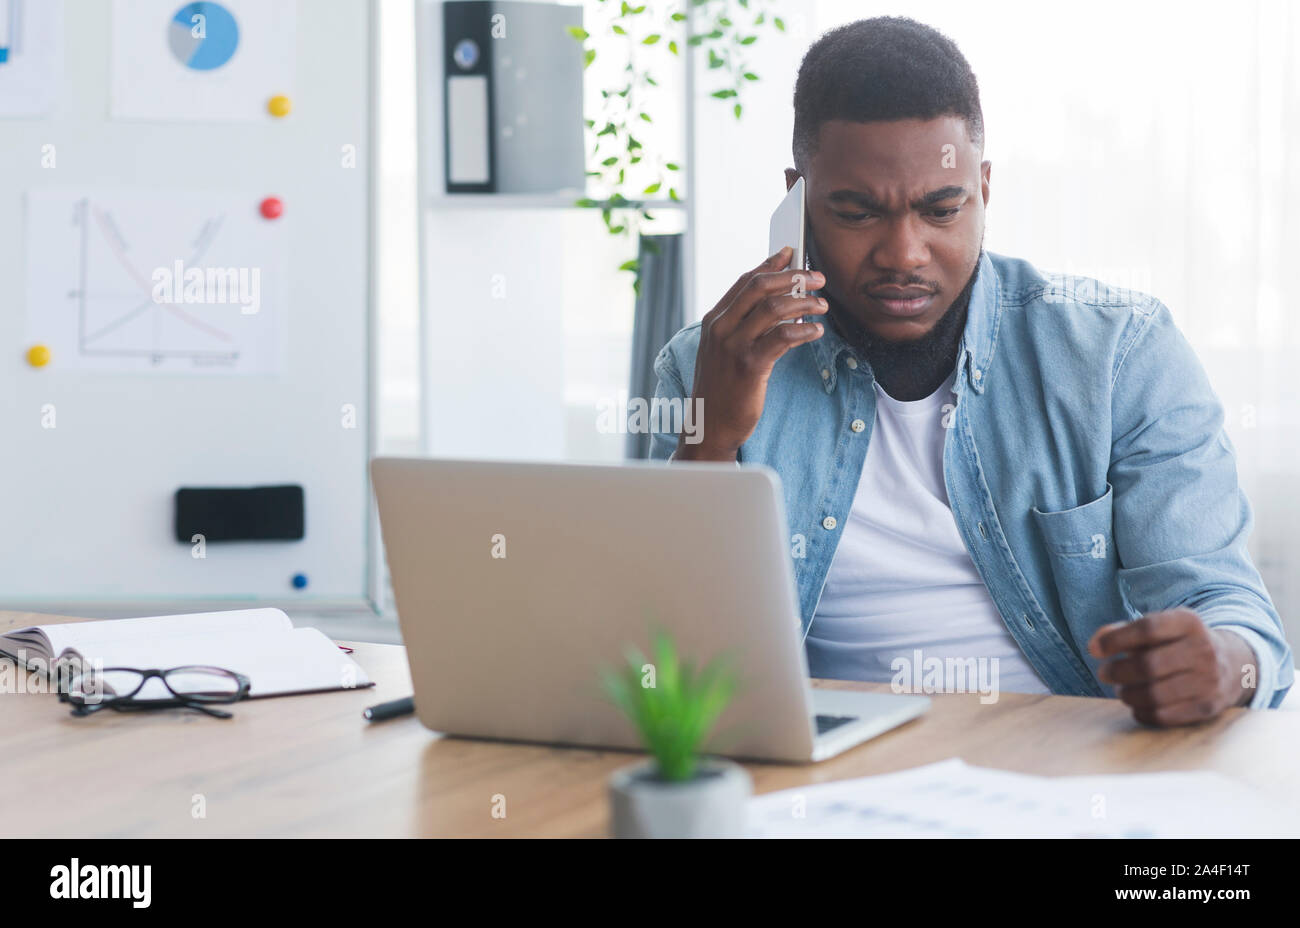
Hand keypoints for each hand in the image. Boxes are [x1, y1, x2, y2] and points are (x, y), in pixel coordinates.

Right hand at [676, 247, 828, 460]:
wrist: (709, 426)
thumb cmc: (721, 389)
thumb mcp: (723, 351)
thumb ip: (742, 326)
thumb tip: (776, 303)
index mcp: (714, 321)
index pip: (744, 282)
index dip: (770, 265)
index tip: (791, 253)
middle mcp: (720, 328)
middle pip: (760, 288)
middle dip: (793, 277)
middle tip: (817, 278)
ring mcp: (734, 346)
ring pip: (774, 308)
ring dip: (804, 302)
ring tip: (822, 306)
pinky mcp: (749, 366)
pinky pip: (783, 337)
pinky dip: (804, 330)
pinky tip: (816, 331)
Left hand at [1088, 608, 1256, 725]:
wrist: (1233, 665)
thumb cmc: (1178, 644)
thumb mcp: (1157, 629)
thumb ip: (1122, 632)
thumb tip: (1094, 646)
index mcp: (1189, 623)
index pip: (1148, 629)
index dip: (1116, 640)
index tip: (1095, 650)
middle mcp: (1203, 650)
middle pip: (1148, 665)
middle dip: (1117, 671)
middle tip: (1104, 673)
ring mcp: (1209, 680)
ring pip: (1154, 694)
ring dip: (1127, 694)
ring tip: (1121, 690)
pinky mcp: (1208, 707)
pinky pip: (1165, 716)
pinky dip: (1142, 713)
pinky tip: (1137, 706)